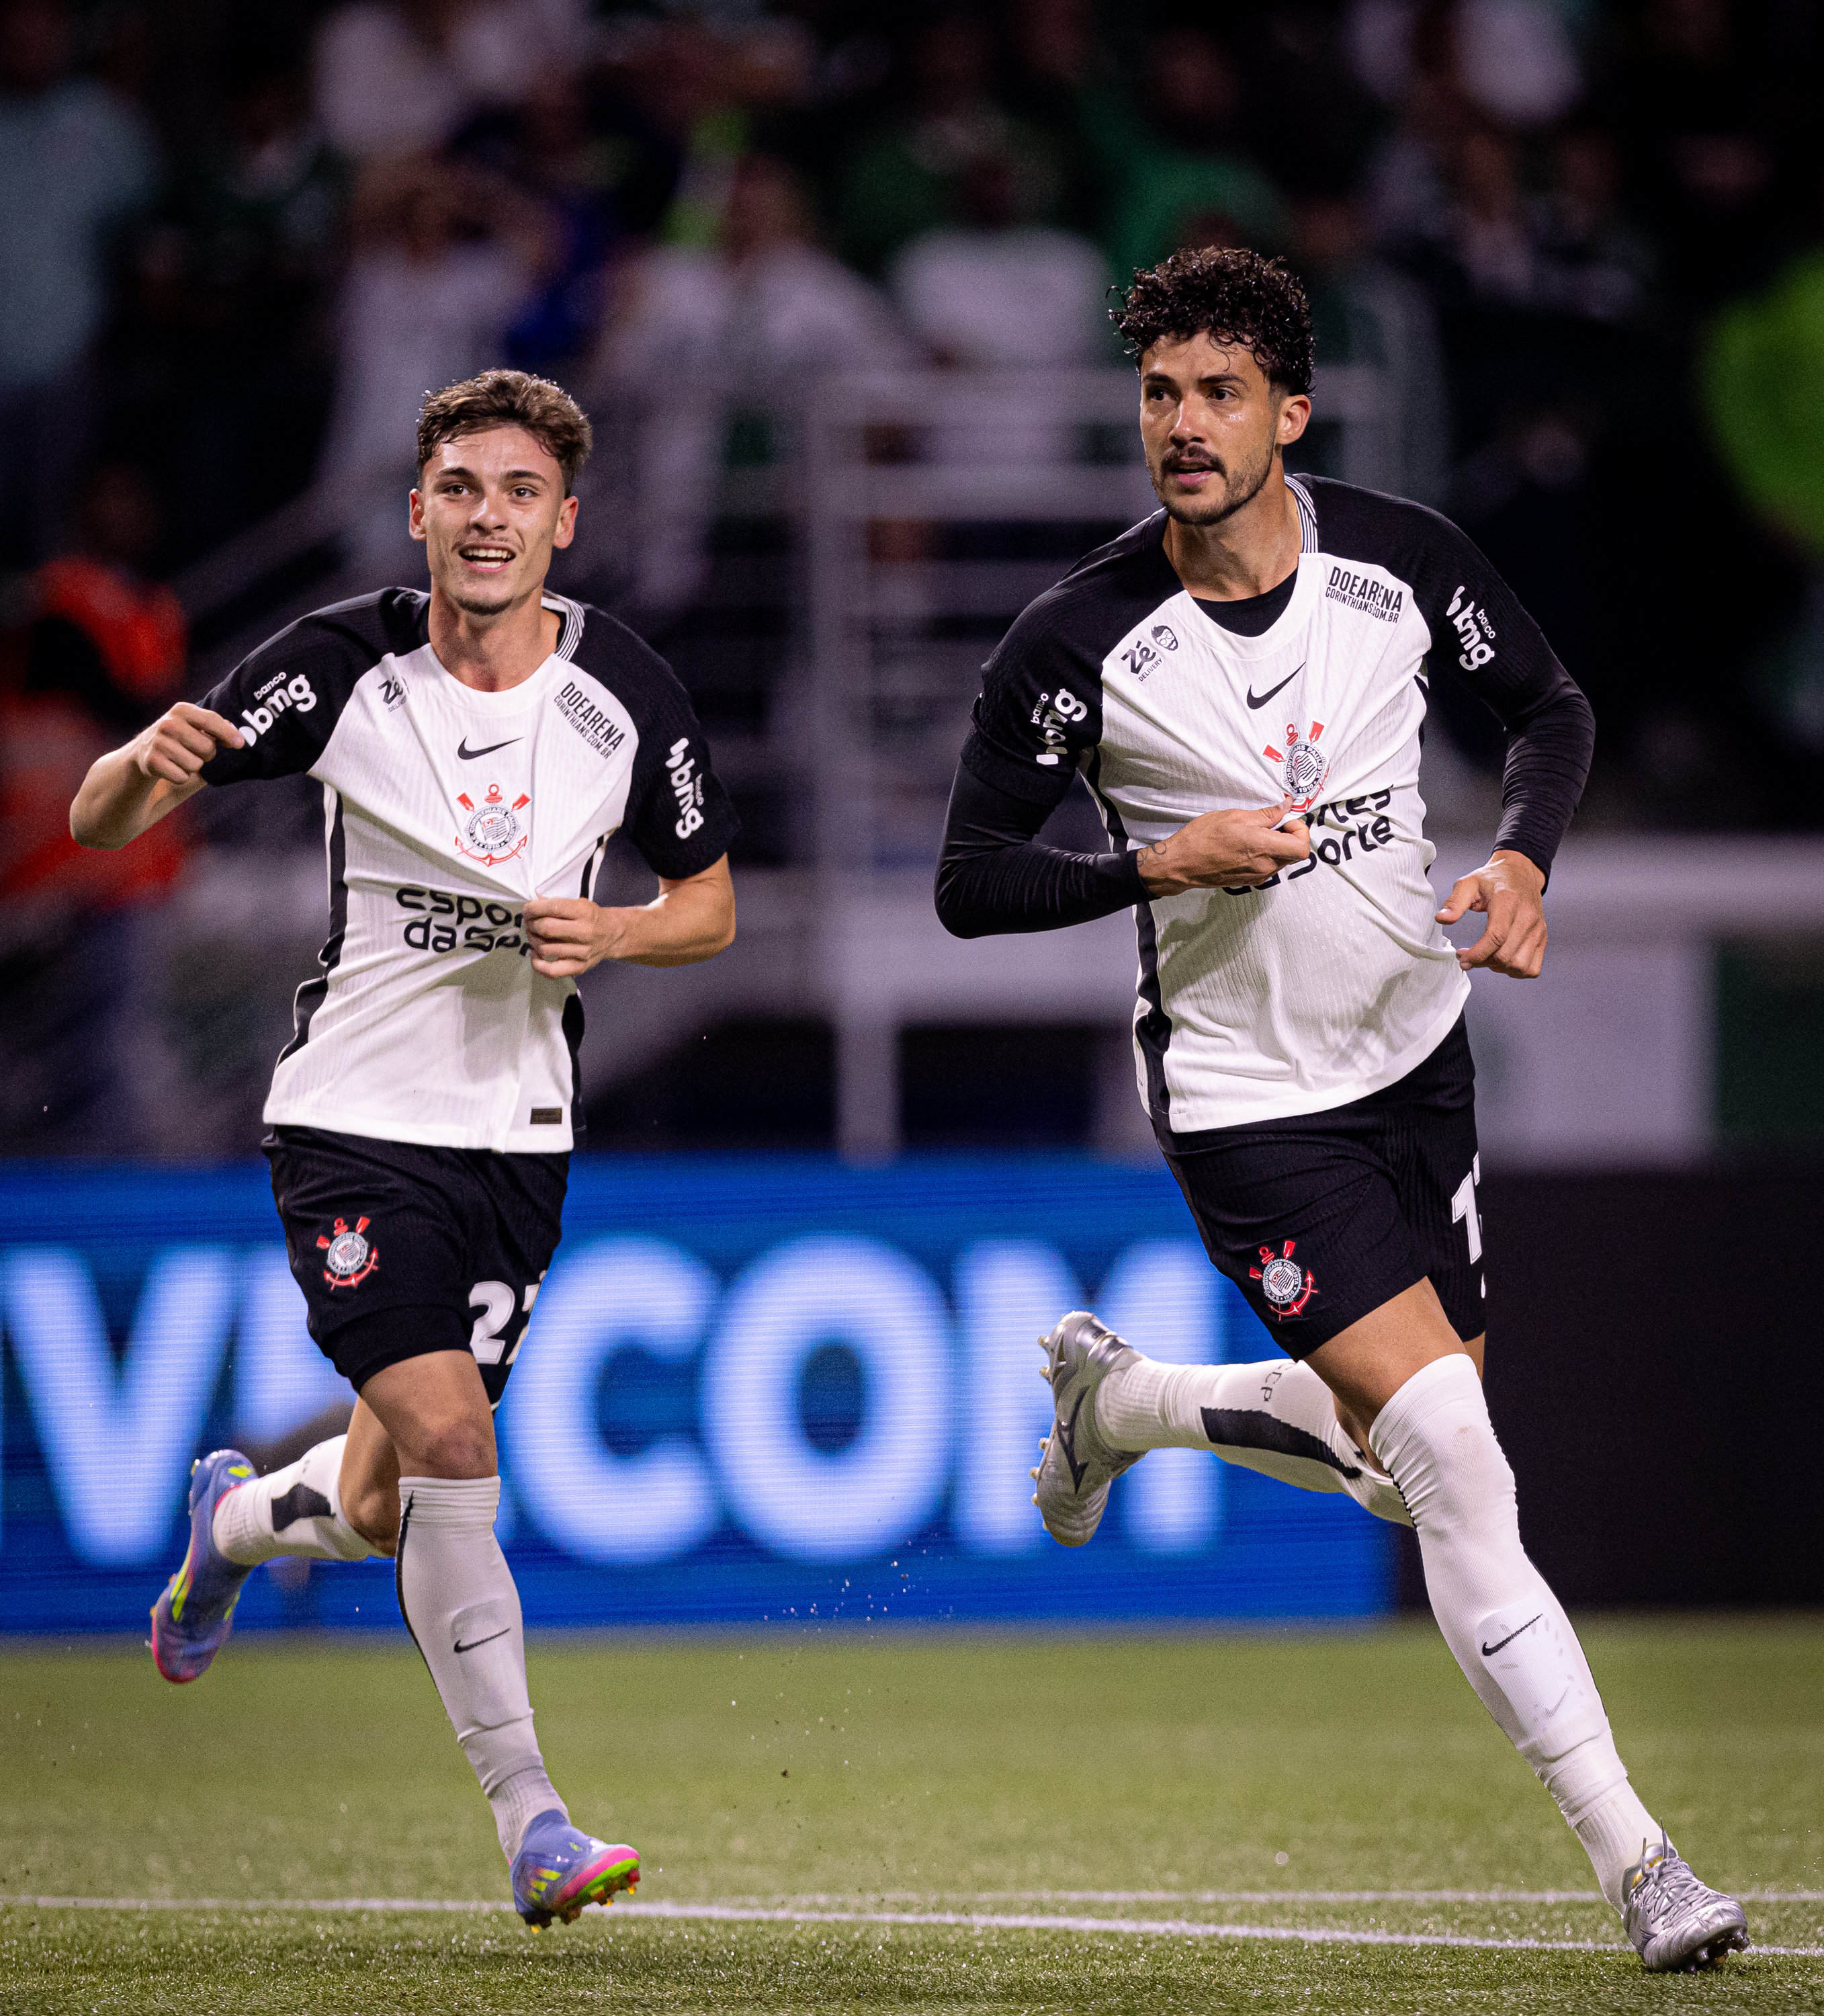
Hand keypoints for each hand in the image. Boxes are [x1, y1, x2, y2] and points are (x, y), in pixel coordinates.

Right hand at [133, 703, 244, 784]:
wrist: (143, 751)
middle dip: (207, 754)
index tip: (240, 744)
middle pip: (207, 748)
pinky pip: (182, 777)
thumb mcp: (193, 724)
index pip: (211, 720)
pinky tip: (172, 767)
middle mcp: (168, 724)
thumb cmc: (179, 737)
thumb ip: (216, 726)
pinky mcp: (152, 762)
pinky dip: (181, 776)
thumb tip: (238, 737)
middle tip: (195, 750)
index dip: (228, 733)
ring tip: (181, 757)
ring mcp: (158, 742)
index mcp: (182, 710)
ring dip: (193, 766)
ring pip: (196, 765)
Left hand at [523, 896, 618, 977]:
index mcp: (584, 912)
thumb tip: (535, 901)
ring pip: (545, 948)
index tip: (528, 909)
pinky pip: (552, 970)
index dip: (534, 908)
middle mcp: (585, 932)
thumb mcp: (579, 904)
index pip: (553, 908)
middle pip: (546, 928)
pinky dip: (538, 964)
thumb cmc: (592, 918)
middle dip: (531, 924)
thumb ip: (557, 903)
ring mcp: (582, 952)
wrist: (613, 935)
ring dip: (533, 941)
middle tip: (529, 922)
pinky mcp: (579, 967)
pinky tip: (535, 954)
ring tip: (534, 935)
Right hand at [1137, 797, 1311, 894]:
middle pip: (1294, 854)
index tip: (1285, 821)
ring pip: (1282, 860)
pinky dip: (1266, 855)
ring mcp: (1257, 876)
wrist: (1182, 863)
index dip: (1300, 831)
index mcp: (1263, 847)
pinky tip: (1247, 846)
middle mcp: (1264, 866)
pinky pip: (1268, 867)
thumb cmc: (1204, 837)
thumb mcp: (1235, 816)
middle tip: (1272, 824)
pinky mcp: (1249, 881)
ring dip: (1277, 846)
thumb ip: (1266, 814)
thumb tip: (1286, 806)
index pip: (1302, 847)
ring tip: (1256, 834)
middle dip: (1289, 837)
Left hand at [1435, 850, 1547, 975]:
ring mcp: (1538, 928)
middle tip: (1466, 957)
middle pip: (1506, 955)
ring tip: (1484, 958)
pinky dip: (1514, 971)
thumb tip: (1441, 919)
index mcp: (1508, 901)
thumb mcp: (1468, 883)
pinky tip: (1501, 961)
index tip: (1461, 956)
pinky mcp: (1543, 937)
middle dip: (1482, 962)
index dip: (1477, 954)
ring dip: (1498, 968)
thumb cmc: (1491, 880)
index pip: (1496, 937)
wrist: (1520, 873)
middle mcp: (1528, 916)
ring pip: (1519, 965)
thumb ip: (1454, 902)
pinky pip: (1532, 968)